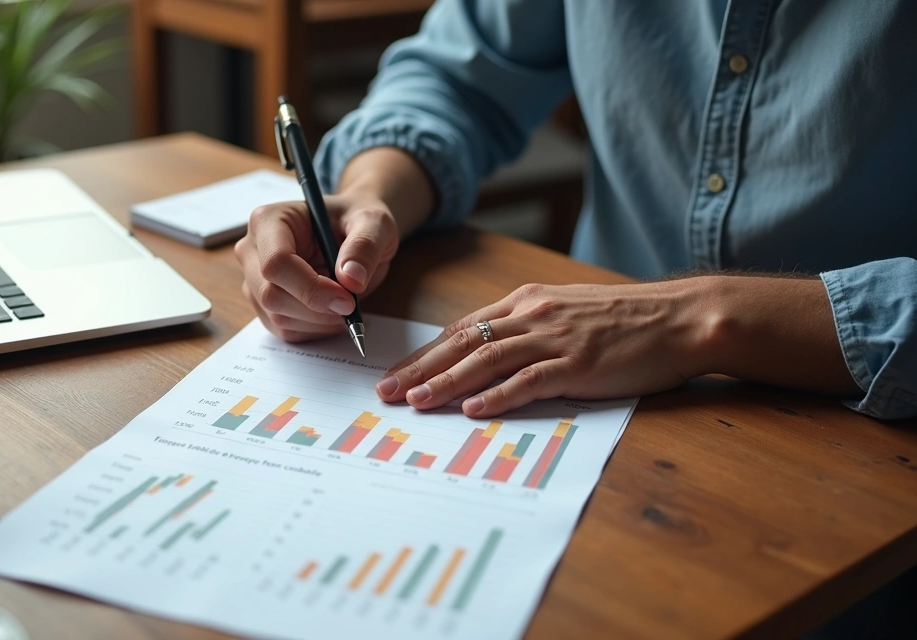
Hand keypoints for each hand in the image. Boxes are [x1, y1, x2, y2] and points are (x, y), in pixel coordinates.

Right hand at [235, 193, 399, 341]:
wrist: (353, 231)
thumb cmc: (356, 220)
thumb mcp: (373, 222)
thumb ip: (365, 246)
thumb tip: (351, 279)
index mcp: (269, 220)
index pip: (276, 263)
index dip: (311, 287)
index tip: (347, 299)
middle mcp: (253, 250)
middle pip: (271, 295)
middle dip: (316, 309)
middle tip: (352, 306)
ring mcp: (254, 280)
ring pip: (278, 317)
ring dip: (318, 321)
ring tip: (346, 303)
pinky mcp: (264, 305)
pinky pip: (285, 330)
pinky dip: (315, 329)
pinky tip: (333, 311)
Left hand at [376, 281, 714, 416]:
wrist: (683, 317)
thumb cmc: (628, 321)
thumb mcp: (567, 313)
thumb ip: (528, 330)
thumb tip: (489, 359)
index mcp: (527, 303)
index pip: (462, 330)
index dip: (425, 354)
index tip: (396, 375)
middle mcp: (534, 316)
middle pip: (463, 343)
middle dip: (420, 369)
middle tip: (385, 392)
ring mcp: (556, 338)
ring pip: (488, 360)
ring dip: (447, 382)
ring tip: (415, 403)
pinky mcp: (580, 363)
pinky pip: (531, 380)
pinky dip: (499, 394)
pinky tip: (473, 408)